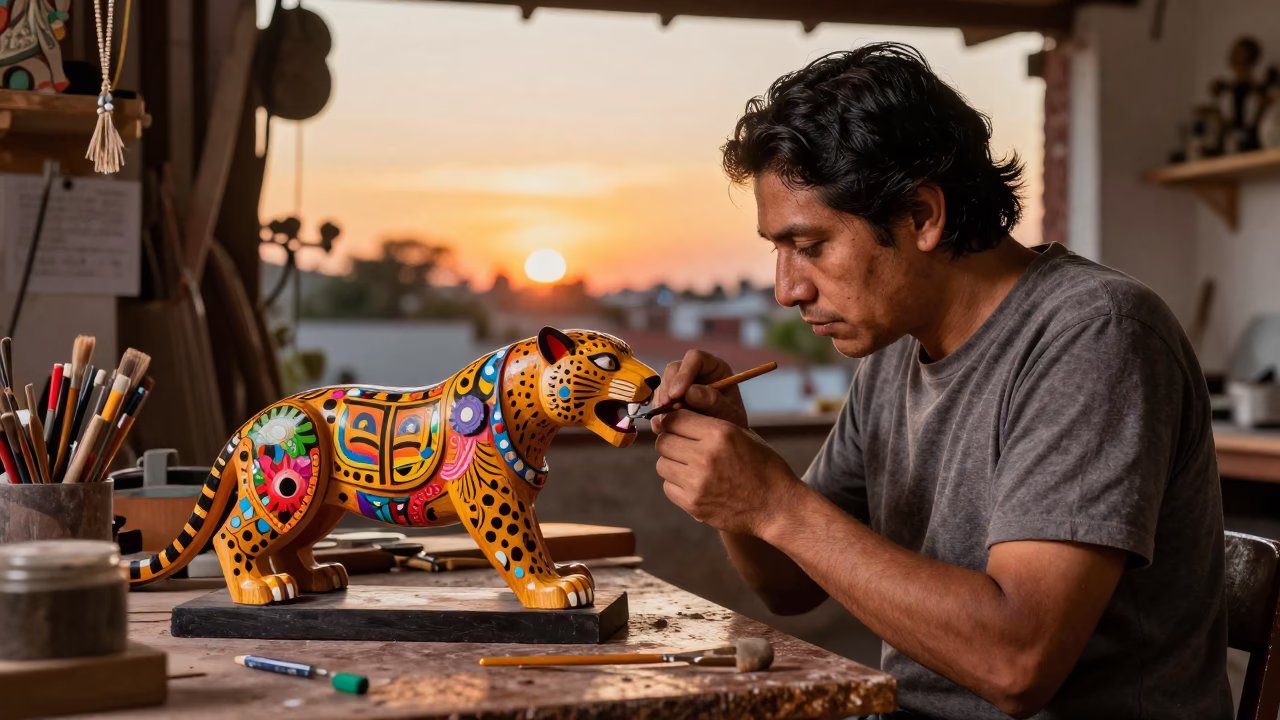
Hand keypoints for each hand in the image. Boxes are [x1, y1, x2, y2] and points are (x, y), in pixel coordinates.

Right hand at [650, 350, 747, 432]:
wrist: (725, 438)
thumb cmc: (732, 421)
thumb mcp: (728, 412)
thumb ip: (713, 400)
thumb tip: (690, 392)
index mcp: (713, 367)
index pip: (695, 358)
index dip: (684, 373)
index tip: (677, 394)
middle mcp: (695, 372)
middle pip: (674, 370)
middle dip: (668, 388)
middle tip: (666, 407)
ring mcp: (681, 385)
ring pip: (664, 385)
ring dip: (661, 402)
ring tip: (664, 420)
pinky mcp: (671, 400)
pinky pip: (659, 401)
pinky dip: (658, 413)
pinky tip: (661, 425)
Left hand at [654, 409, 801, 536]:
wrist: (777, 506)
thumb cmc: (763, 466)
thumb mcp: (743, 434)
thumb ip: (710, 425)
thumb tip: (673, 417)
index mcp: (720, 433)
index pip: (675, 419)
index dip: (672, 421)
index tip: (676, 426)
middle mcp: (706, 456)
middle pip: (663, 441)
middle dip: (670, 441)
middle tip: (682, 447)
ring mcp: (698, 482)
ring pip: (662, 465)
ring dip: (672, 464)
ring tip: (690, 466)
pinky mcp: (694, 504)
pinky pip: (668, 487)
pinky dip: (676, 485)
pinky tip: (694, 484)